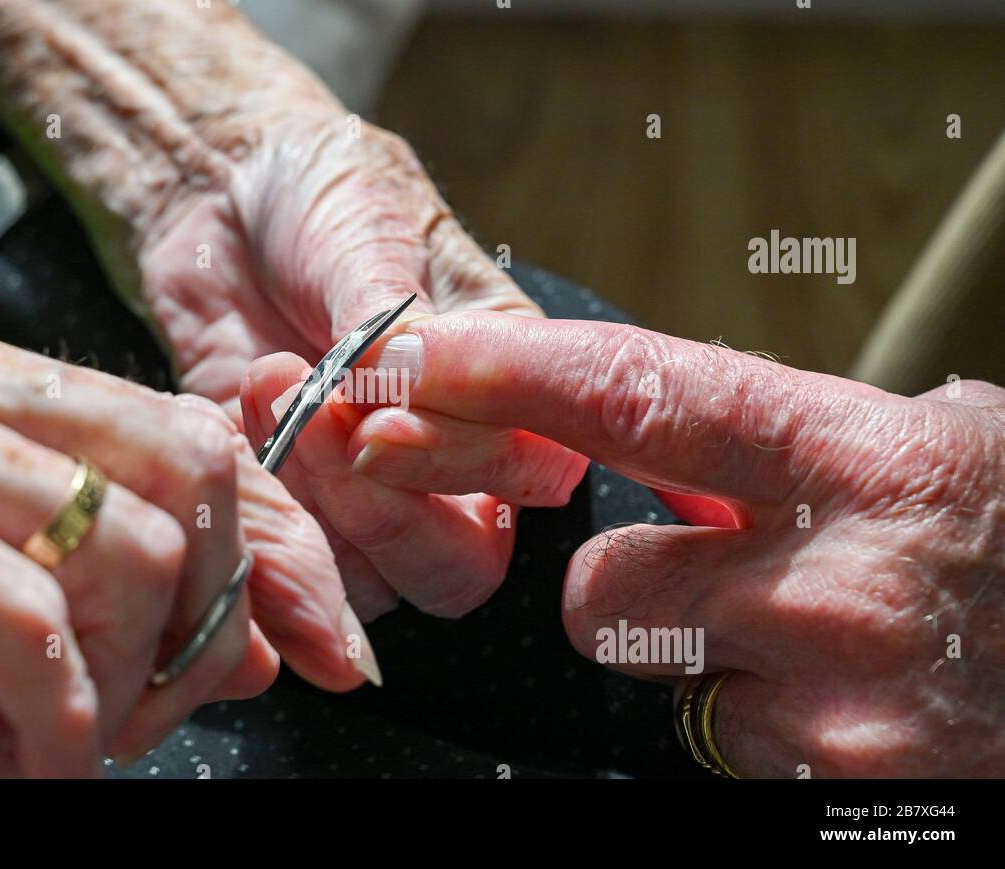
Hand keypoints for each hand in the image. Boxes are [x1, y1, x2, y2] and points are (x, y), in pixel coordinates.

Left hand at [0, 0, 545, 619]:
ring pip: (373, 583)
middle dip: (386, 512)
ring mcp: (370, 496)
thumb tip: (402, 384)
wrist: (220, 195)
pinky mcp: (291, 503)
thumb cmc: (323, 194)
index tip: (378, 420)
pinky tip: (232, 408)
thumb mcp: (371, 231)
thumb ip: (392, 321)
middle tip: (318, 417)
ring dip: (314, 506)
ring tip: (268, 387)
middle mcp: (453, 462)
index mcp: (511, 388)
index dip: (463, 465)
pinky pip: (286, 558)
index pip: (530, 474)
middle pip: (460, 568)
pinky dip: (256, 504)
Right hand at [0, 307, 368, 777]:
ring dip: (108, 691)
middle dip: (185, 627)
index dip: (260, 557)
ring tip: (32, 747)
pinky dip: (48, 718)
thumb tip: (259, 648)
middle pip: (180, 474)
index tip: (296, 654)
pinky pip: (23, 616)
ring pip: (120, 548)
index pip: (187, 441)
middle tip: (117, 722)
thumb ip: (126, 619)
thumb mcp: (4, 636)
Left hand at [323, 311, 1003, 776]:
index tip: (418, 362)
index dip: (515, 376)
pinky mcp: (845, 795)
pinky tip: (861, 713)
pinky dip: (775, 736)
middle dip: (627, 591)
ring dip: (716, 668)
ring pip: (672, 689)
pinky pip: (738, 758)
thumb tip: (652, 431)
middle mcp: (839, 584)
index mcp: (860, 459)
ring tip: (825, 651)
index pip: (643, 396)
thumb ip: (790, 443)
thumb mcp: (928, 453)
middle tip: (712, 578)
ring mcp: (842, 710)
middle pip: (608, 591)